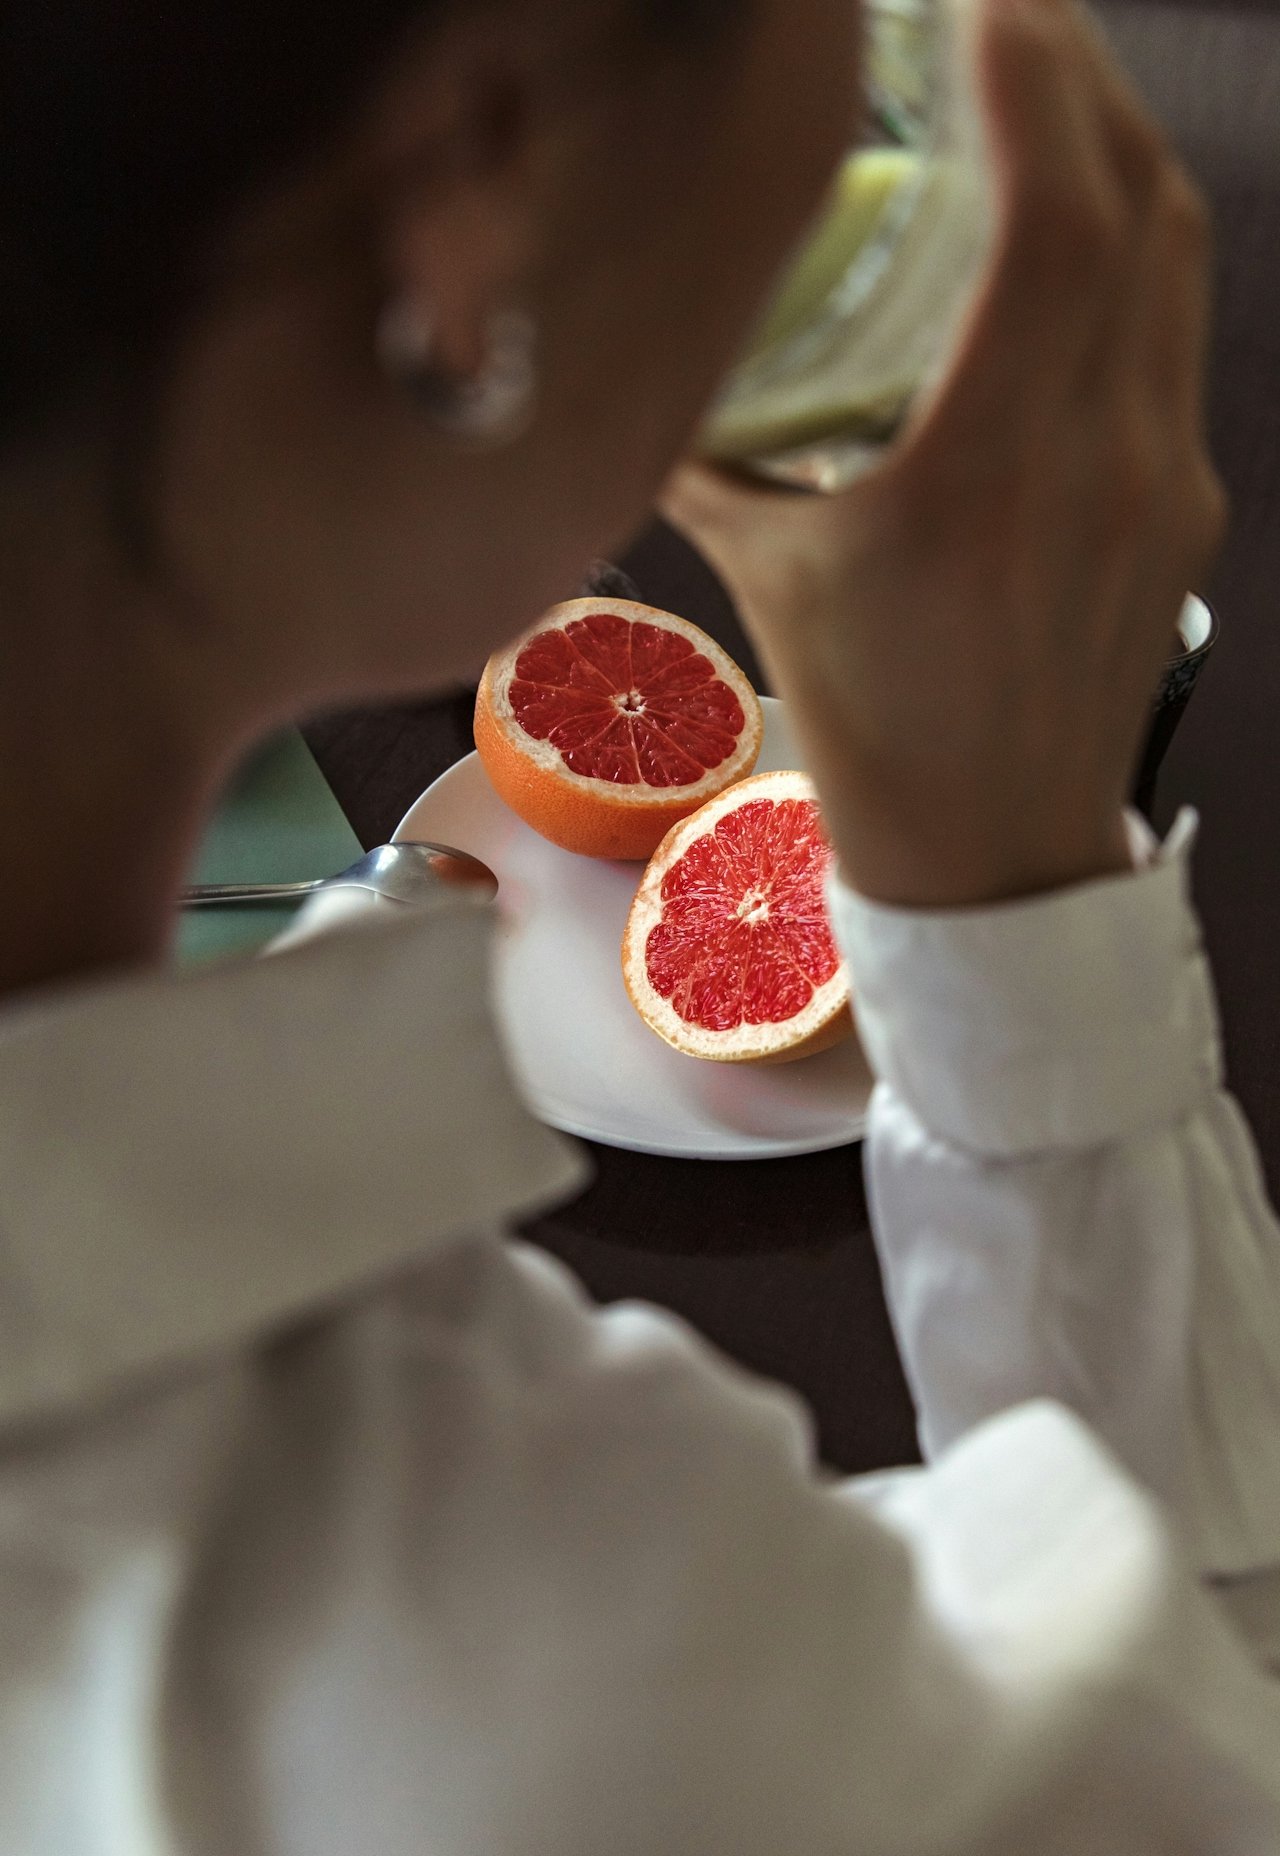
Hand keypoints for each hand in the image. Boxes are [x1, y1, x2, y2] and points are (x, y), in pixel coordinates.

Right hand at [663, 0, 1225, 908]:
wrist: (993, 861)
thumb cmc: (879, 736)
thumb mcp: (774, 585)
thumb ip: (711, 462)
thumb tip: (640, 373)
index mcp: (988, 475)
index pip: (1055, 224)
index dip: (1035, 82)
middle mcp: (1100, 459)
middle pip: (1138, 207)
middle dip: (1083, 77)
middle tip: (1010, 13)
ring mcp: (1158, 480)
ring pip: (1174, 263)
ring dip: (1120, 151)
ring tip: (1049, 91)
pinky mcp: (1180, 507)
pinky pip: (1171, 337)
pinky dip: (1132, 250)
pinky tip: (1074, 235)